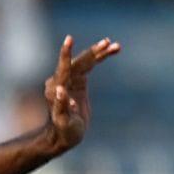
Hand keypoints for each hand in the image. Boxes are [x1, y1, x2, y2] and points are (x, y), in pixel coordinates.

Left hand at [41, 35, 121, 155]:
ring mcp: (70, 79)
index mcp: (56, 87)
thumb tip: (60, 90)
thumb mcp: (63, 121)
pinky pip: (90, 66)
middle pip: (79, 61)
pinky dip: (100, 58)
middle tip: (109, 43)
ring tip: (116, 46)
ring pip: (86, 61)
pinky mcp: (79, 80)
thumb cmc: (63, 130)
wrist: (64, 134)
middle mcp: (62, 80)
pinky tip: (111, 51)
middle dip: (94, 52)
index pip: (64, 68)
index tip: (69, 39)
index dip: (66, 54)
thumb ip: (61, 106)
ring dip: (100, 53)